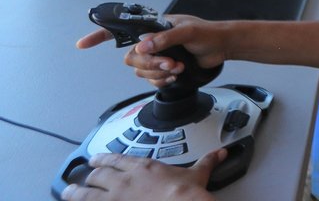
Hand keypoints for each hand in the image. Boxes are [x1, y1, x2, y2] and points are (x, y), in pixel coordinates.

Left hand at [62, 149, 224, 200]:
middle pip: (98, 175)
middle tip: (82, 176)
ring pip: (84, 194)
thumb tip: (220, 154)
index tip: (96, 159)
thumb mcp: (197, 175)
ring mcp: (114, 199)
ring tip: (65, 192)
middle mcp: (124, 181)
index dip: (103, 159)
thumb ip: (206, 162)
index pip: (117, 159)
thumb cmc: (185, 195)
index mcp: (143, 168)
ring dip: (73, 193)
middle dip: (89, 176)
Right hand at [77, 15, 228, 87]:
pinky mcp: (163, 69)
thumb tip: (142, 46)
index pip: (122, 28)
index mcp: (154, 26)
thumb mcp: (188, 31)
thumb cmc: (208, 33)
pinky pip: (150, 80)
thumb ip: (165, 38)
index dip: (100, 35)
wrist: (222, 47)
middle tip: (170, 63)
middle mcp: (152, 41)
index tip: (83, 44)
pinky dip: (161, 80)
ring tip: (178, 67)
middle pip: (131, 57)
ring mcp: (157, 55)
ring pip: (140, 71)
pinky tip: (176, 75)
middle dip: (149, 64)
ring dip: (158, 73)